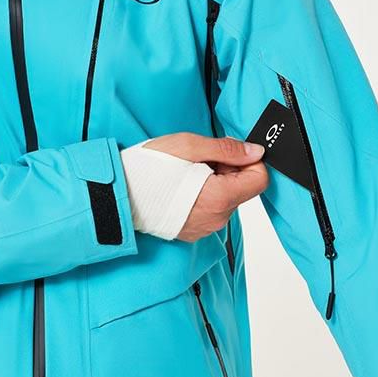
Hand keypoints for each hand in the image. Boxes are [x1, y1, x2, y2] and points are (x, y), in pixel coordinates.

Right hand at [140, 132, 268, 241]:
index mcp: (220, 197)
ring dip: (214, 181)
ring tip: (185, 173)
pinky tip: (181, 186)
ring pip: (226, 198)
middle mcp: (217, 218)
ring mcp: (206, 227)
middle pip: (242, 188)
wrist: (117, 193)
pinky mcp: (194, 230)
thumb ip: (226, 149)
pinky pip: (211, 209)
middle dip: (227, 169)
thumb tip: (255, 151)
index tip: (227, 152)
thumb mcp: (188, 146)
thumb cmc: (148, 169)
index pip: (260, 180)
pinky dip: (203, 194)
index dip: (248, 161)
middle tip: (198, 160)